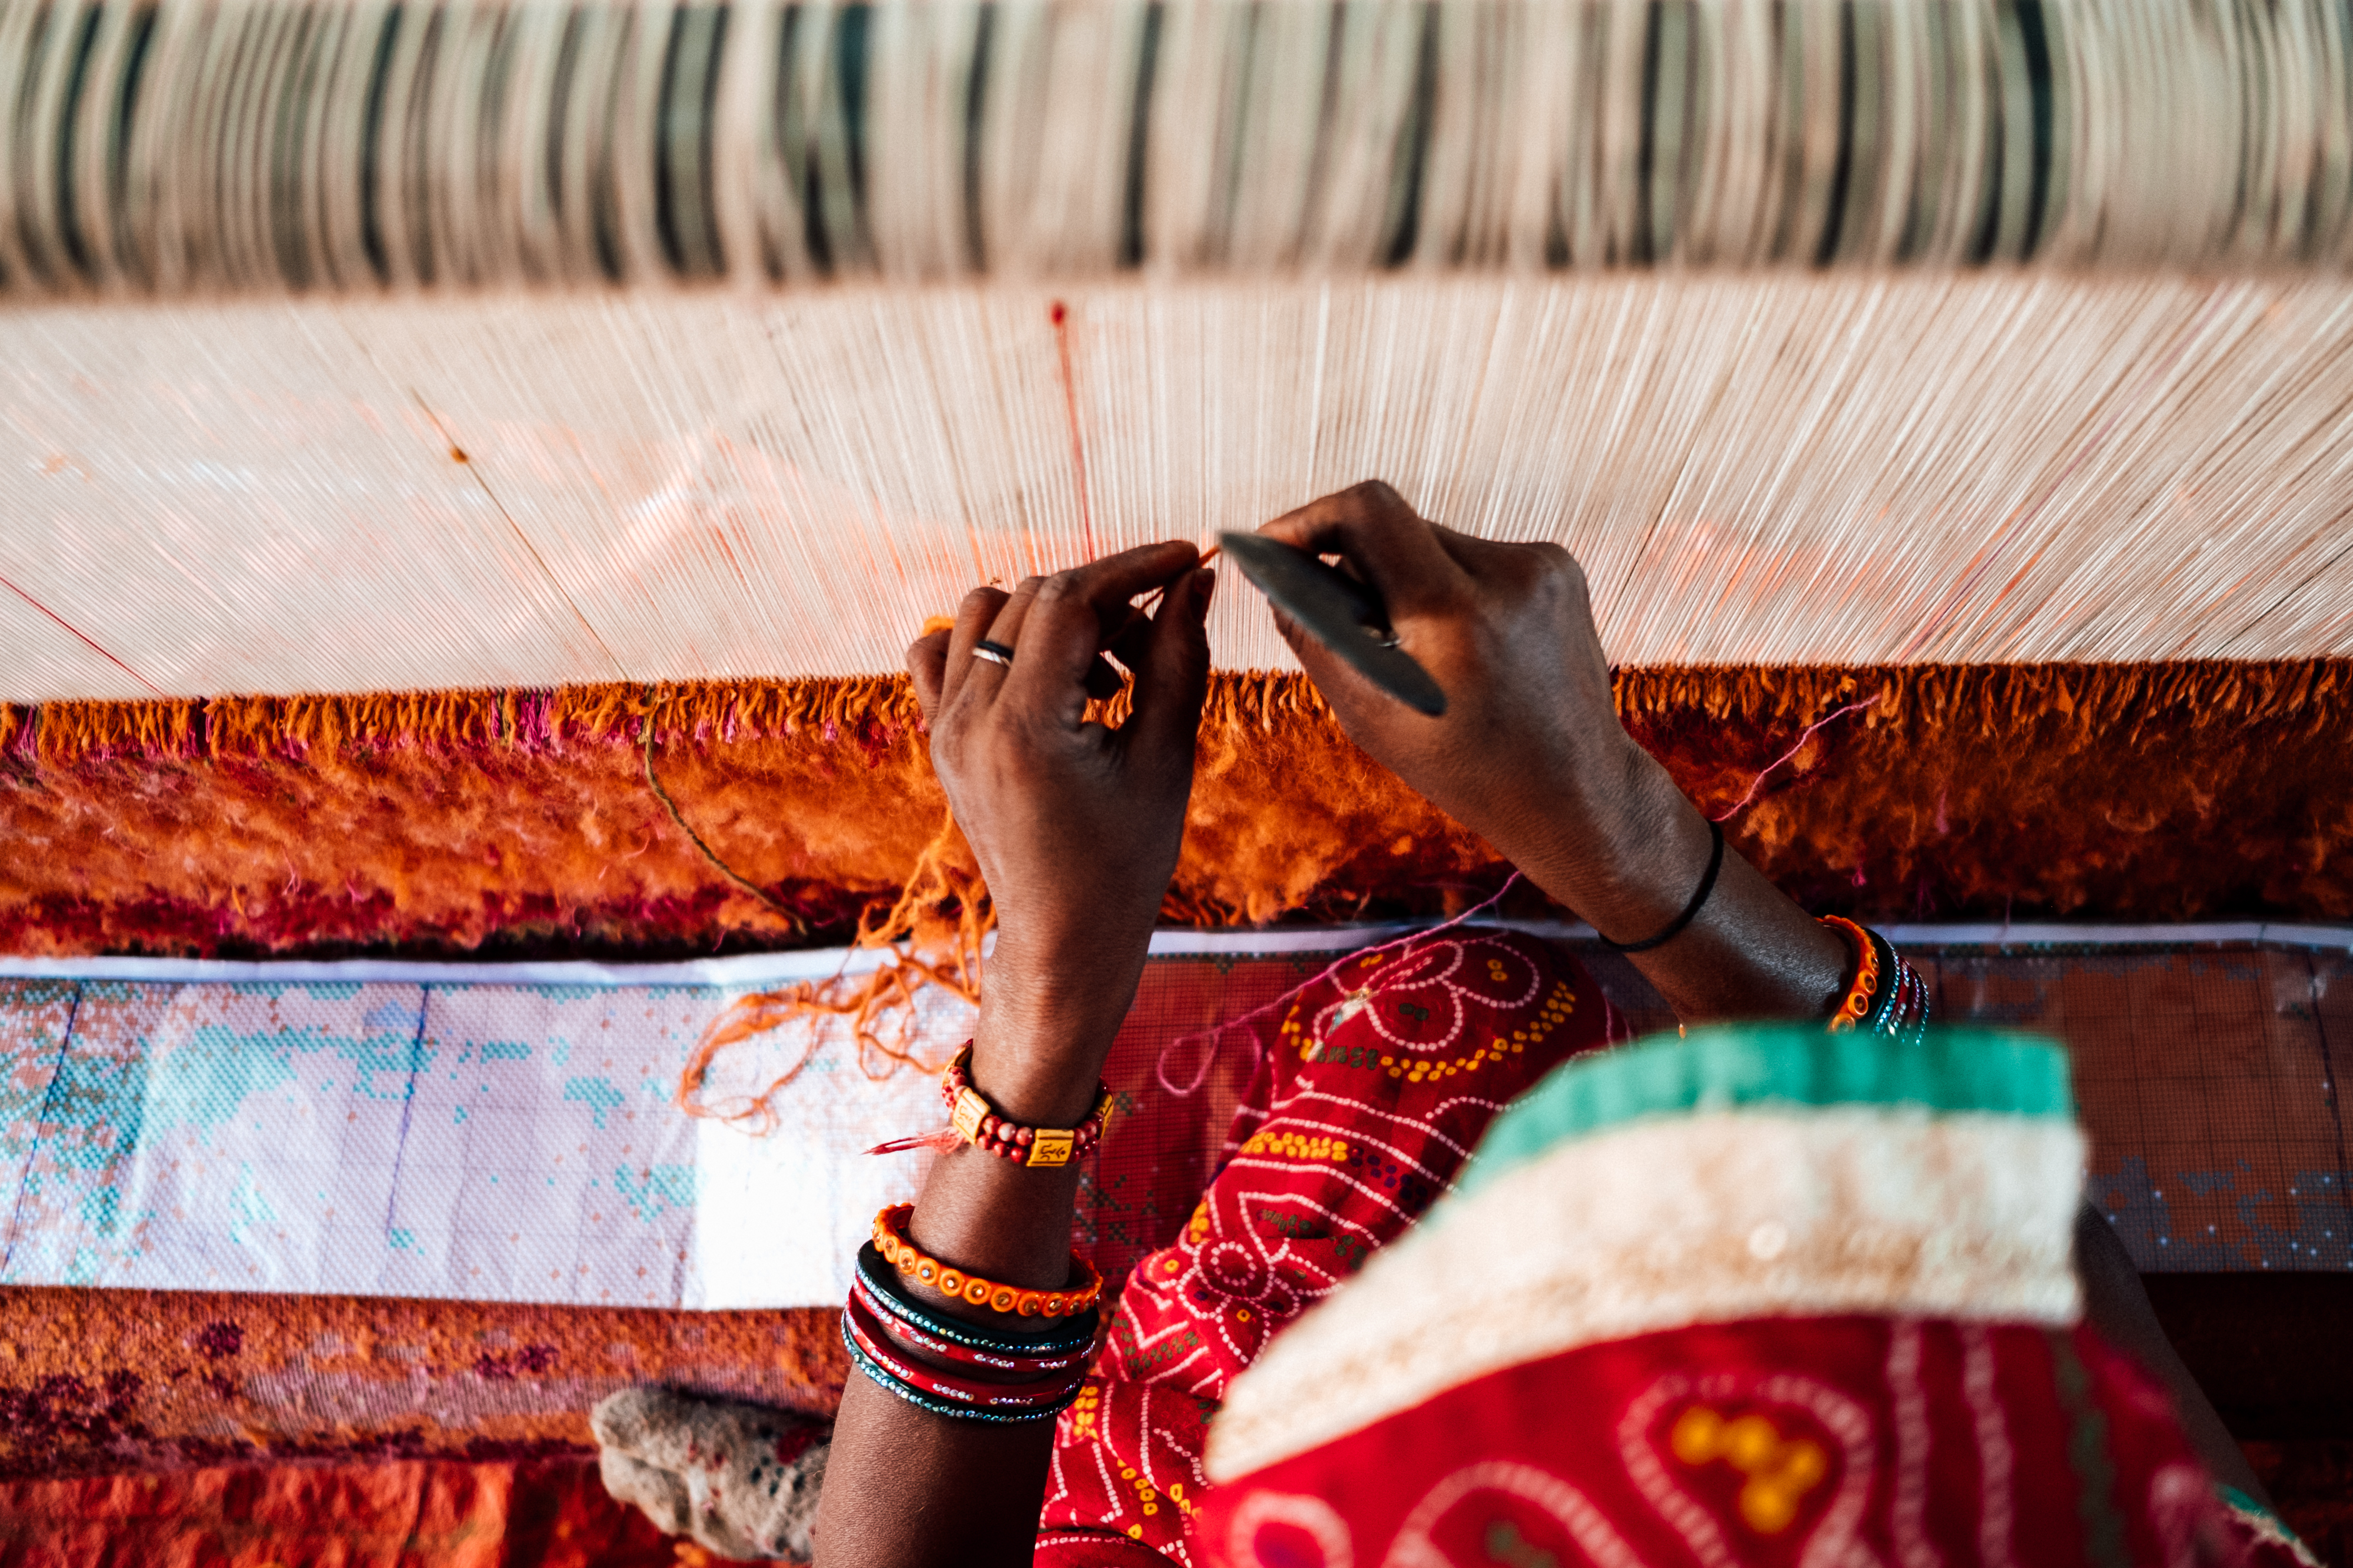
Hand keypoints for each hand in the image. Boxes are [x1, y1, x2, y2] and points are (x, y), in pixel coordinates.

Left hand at [907, 542, 1214, 1120]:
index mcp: (1024, 729)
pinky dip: (991, 642)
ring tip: (1103, 673)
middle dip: (1104, 599)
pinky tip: (1045, 679)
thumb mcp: (1165, 757)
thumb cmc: (1125, 862)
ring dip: (1051, 616)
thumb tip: (1194, 580)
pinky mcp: (938, 737)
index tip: (1184, 560)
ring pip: (984, 611)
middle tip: (1155, 643)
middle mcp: (968, 720)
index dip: (1133, 568)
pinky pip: (942, 650)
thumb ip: (1178, 658)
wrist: (1064, 937)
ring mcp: (944, 727)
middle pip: (1031, 597)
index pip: (1069, 600)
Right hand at [1260, 482, 1848, 1020]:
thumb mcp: (1371, 716)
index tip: (1274, 546)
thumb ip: (1315, 635)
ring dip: (1402, 579)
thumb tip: (1272, 570)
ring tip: (1415, 650)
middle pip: (1395, 527)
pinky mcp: (1558, 565)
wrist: (1577, 792)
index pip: (1367, 511)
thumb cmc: (1467, 768)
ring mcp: (1543, 564)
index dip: (1306, 519)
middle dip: (1353, 564)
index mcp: (1457, 613)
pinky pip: (1472, 556)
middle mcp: (1508, 573)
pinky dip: (1445, 588)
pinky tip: (1461, 646)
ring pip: (1431, 541)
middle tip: (1338, 619)